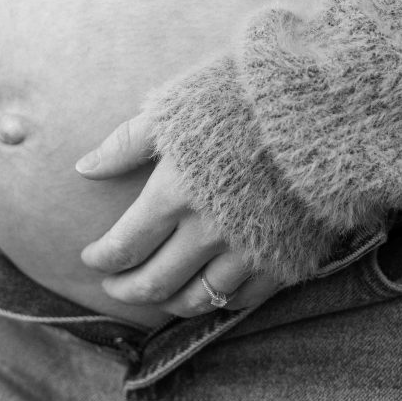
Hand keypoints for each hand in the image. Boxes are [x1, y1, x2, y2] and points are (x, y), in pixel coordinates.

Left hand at [76, 115, 281, 317]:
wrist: (318, 109)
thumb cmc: (239, 97)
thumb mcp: (175, 108)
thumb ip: (126, 143)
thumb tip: (84, 168)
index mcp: (175, 193)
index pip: (124, 246)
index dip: (101, 258)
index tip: (89, 256)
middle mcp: (207, 231)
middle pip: (154, 282)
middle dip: (126, 289)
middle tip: (112, 286)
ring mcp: (247, 250)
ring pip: (196, 299)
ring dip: (168, 303)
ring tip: (156, 294)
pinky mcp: (283, 259)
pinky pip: (242, 300)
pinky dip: (217, 303)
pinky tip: (206, 292)